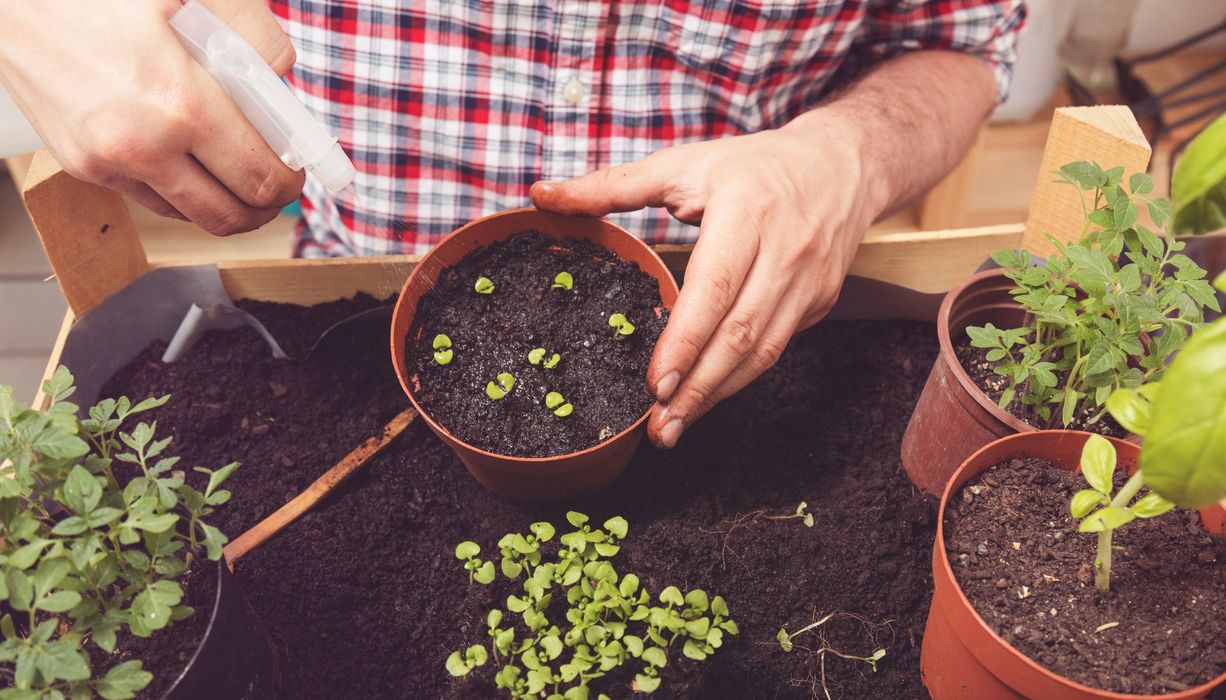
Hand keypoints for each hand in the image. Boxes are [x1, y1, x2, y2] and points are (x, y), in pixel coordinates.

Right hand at [0, 0, 303, 234]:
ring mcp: (106, 163)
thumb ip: (252, 32)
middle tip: (276, 177)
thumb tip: (283, 76)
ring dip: (223, 200)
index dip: (290, 179)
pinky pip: (149, 198)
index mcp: (179, 103)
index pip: (261, 178)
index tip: (297, 166)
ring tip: (235, 165)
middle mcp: (141, 146)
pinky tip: (186, 154)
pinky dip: (180, 187)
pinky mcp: (80, 166)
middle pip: (231, 215)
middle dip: (265, 204)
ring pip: (190, 215)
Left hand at [531, 112, 886, 447]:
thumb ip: (610, 185)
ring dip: (717, 395)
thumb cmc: (752, 166)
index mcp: (748, 211)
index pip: (715, 288)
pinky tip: (707, 395)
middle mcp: (786, 251)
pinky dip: (739, 378)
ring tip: (674, 427)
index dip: (685, 341)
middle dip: (697, 389)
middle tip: (658, 427)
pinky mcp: (820, 304)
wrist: (840, 165)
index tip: (655, 384)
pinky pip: (777, 349)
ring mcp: (809, 283)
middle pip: (740, 334)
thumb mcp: (682, 164)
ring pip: (763, 353)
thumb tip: (541, 194)